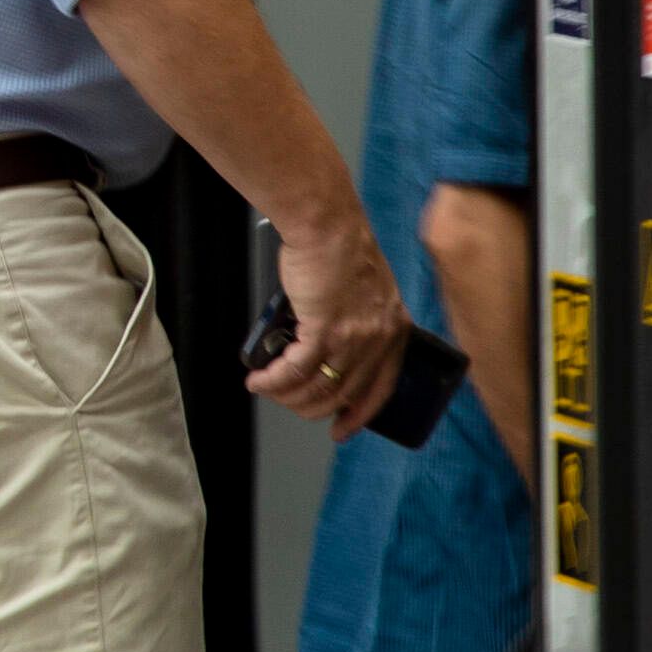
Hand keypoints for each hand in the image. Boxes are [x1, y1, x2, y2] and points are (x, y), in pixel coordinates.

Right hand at [248, 216, 405, 435]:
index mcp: (392, 329)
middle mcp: (377, 338)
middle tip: (289, 404)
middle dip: (310, 407)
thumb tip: (324, 351)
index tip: (342, 428)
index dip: (359, 413)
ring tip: (266, 389)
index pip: (381, 388)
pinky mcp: (323, 329)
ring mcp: (352, 337)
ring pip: (317, 387)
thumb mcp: (363, 292)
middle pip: (342, 394)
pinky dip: (273, 380)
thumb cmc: (339, 246)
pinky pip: (295, 370)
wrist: (326, 223)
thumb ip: (355, 324)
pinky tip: (259, 380)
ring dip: (286, 395)